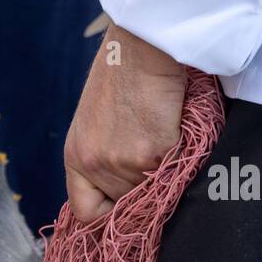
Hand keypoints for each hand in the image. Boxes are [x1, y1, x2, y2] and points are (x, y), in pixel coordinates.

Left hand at [64, 25, 185, 223]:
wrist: (140, 46)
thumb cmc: (124, 74)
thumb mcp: (98, 121)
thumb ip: (106, 155)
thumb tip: (130, 188)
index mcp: (77, 157)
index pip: (86, 213)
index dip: (110, 215)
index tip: (127, 206)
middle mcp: (93, 165)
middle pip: (128, 203)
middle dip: (147, 185)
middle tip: (158, 153)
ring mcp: (120, 162)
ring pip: (156, 189)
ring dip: (168, 169)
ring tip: (166, 132)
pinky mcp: (150, 153)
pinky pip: (176, 169)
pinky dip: (184, 151)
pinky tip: (176, 124)